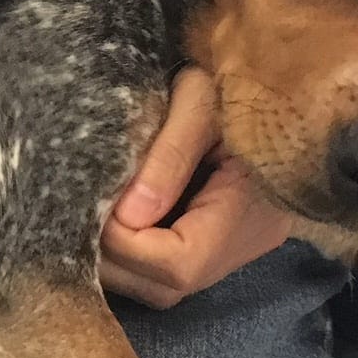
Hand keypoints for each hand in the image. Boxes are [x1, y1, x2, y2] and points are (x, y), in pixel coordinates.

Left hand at [99, 67, 293, 307]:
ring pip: (163, 288)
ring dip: (120, 261)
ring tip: (96, 213)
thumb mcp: (199, 99)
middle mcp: (248, 241)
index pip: (180, 263)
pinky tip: (116, 216)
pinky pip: (168, 270)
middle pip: (167, 287)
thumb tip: (127, 217)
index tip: (100, 202)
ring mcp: (236, 248)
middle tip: (85, 210)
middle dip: (114, 258)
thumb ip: (167, 156)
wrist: (273, 69)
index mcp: (253, 207)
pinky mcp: (220, 242)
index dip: (127, 243)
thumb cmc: (234, 76)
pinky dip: (134, 252)